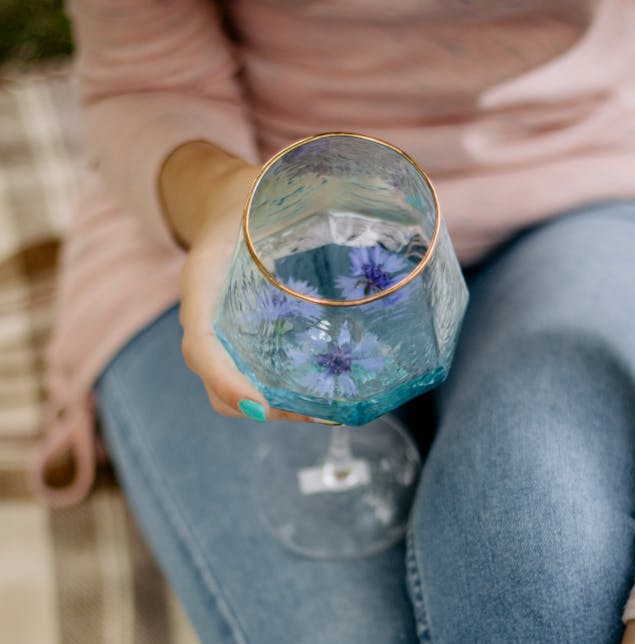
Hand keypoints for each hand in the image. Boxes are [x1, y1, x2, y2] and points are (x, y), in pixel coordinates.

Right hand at [160, 141, 311, 421]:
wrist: (228, 204)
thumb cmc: (253, 196)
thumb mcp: (272, 183)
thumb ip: (310, 184)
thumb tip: (376, 181)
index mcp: (204, 279)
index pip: (200, 341)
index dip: (226, 379)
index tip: (260, 408)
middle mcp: (206, 316)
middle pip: (215, 383)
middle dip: (261, 407)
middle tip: (314, 412)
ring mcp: (221, 334)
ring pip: (231, 392)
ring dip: (274, 411)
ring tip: (326, 411)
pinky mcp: (240, 341)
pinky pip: (250, 380)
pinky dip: (279, 399)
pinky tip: (323, 397)